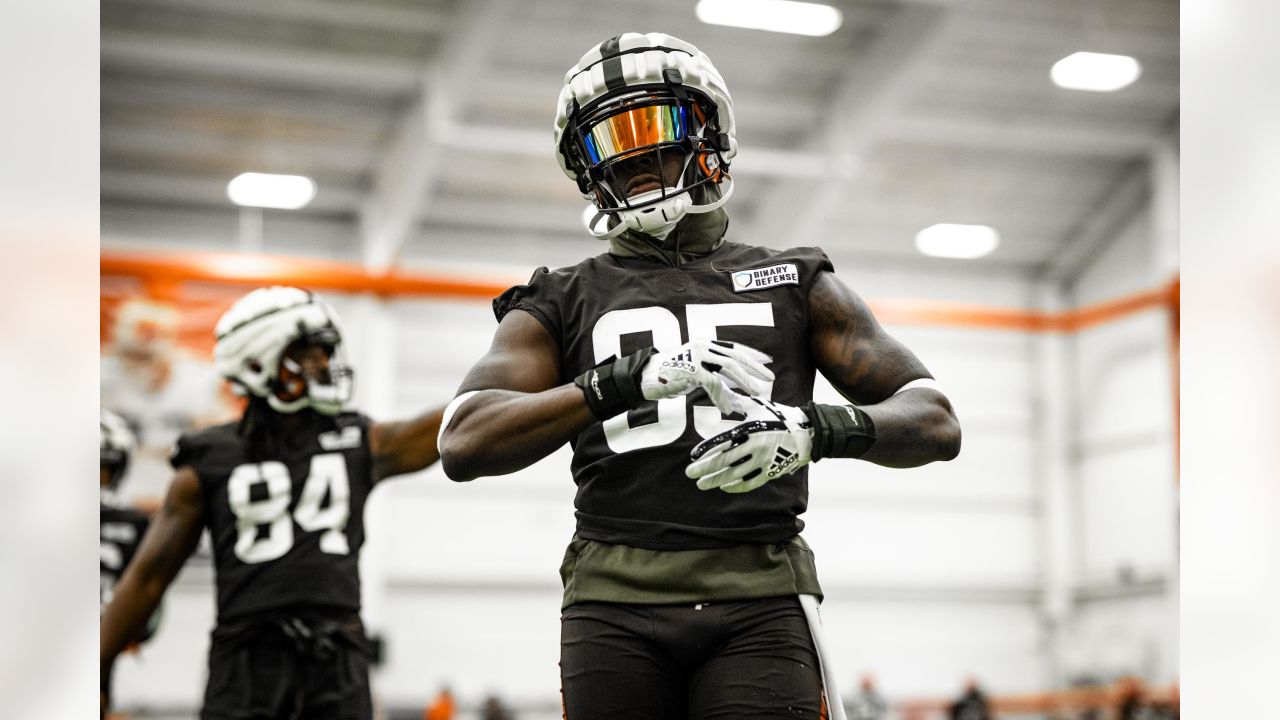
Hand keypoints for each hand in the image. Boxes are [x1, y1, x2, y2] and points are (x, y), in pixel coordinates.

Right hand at [640, 339, 772, 414]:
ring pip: (729, 367)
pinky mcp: (691, 370)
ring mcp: (696, 356)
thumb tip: (736, 394)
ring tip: (755, 392)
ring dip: (744, 381)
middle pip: (735, 356)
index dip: (752, 355)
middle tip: (770, 378)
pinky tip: (727, 409)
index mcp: (705, 344)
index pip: (734, 348)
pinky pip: (714, 384)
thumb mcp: (695, 374)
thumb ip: (714, 378)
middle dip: (755, 367)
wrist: (643, 378)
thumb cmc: (668, 378)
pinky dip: (722, 398)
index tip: (767, 362)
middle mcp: (703, 346)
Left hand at [685, 397, 812, 492]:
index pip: (723, 441)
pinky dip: (736, 486)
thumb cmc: (779, 416)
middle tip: (689, 473)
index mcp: (750, 429)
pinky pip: (750, 482)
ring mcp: (763, 461)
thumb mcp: (758, 405)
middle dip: (705, 468)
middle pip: (725, 460)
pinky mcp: (771, 471)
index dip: (706, 449)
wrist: (807, 432)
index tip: (693, 456)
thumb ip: (738, 401)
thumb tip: (720, 392)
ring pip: (735, 475)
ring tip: (701, 484)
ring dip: (715, 481)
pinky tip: (724, 487)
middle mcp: (755, 446)